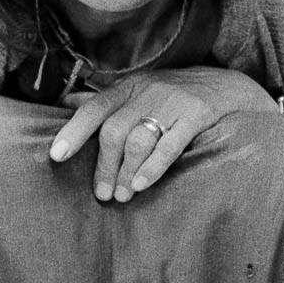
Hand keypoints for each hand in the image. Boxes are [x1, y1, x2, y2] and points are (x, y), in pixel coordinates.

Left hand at [49, 67, 275, 202]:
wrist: (227, 86)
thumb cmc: (173, 96)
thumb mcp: (139, 90)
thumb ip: (107, 102)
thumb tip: (64, 104)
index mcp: (128, 87)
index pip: (93, 109)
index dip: (73, 132)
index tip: (57, 156)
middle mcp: (146, 90)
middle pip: (114, 131)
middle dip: (104, 166)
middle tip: (102, 195)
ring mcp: (172, 101)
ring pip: (138, 140)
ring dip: (125, 172)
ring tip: (122, 196)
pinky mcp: (196, 114)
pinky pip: (170, 144)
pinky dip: (153, 167)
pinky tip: (142, 185)